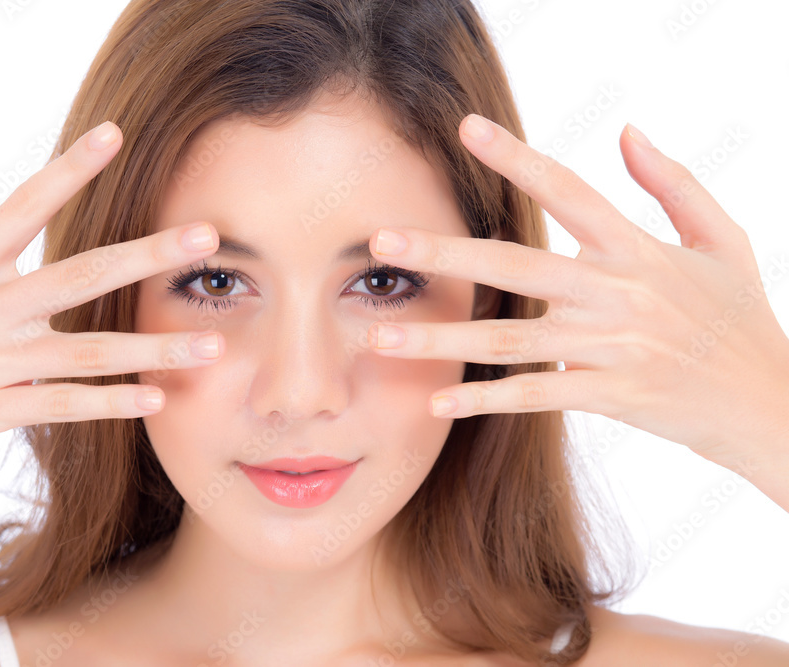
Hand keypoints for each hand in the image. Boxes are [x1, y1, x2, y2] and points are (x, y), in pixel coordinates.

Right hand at [0, 118, 224, 500]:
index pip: (22, 205)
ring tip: (214, 345)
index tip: (116, 135)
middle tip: (208, 236)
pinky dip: (110, 403)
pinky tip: (158, 399)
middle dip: (148, 254)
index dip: (70, 167)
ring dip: (155, 348)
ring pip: (89, 352)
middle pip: (81, 274)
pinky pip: (62, 406)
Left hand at [364, 113, 788, 471]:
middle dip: (446, 253)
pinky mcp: (609, 394)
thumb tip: (627, 131)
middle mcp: (616, 292)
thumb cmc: (739, 316)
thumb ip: (673, 184)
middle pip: (516, 265)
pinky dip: (486, 400)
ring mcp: (610, 346)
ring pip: (510, 339)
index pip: (568, 190)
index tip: (465, 130)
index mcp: (637, 248)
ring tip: (383, 338)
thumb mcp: (721, 240)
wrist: (767, 400)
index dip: (516, 158)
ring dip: (442, 338)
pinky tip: (437, 400)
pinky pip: (535, 395)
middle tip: (381, 242)